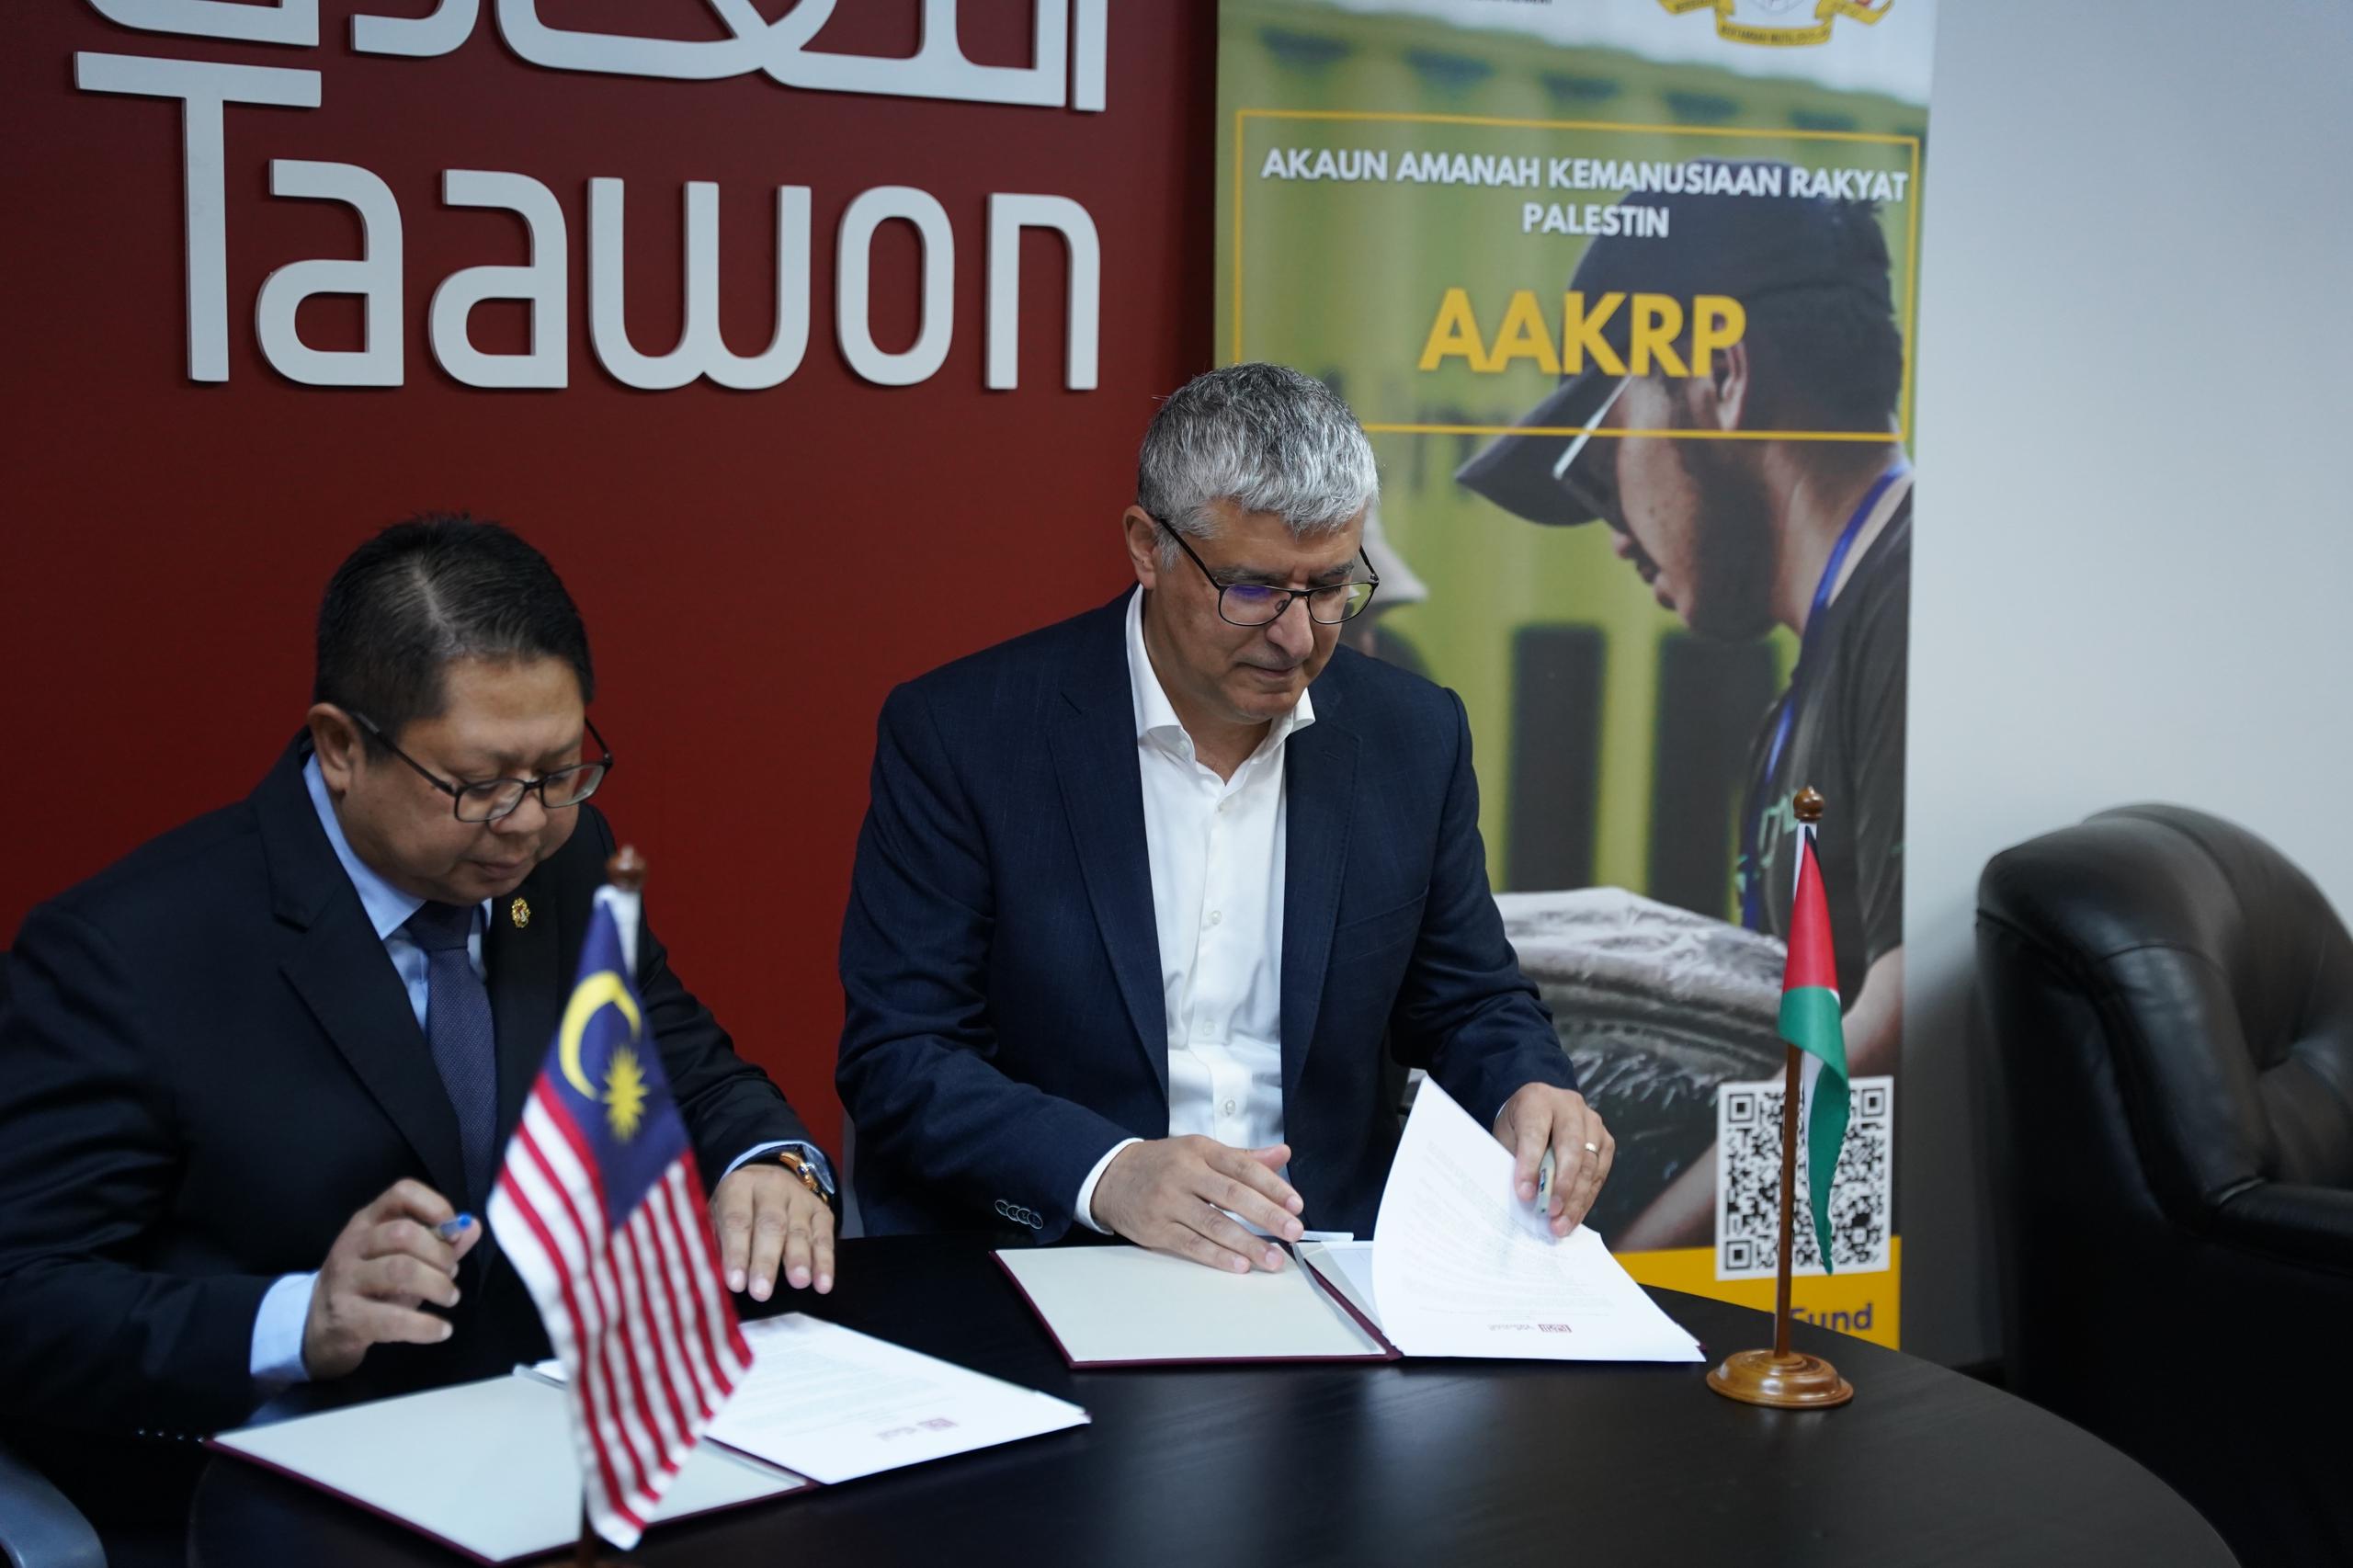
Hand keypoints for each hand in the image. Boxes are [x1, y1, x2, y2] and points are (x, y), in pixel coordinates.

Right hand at [302, 1179, 480, 1380]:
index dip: (435, 1205)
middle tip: (452, 1274)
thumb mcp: (401, 1258)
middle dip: (440, 1254)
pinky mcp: (347, 1317)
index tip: (454, 1232)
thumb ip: (438, 1242)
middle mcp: (352, 1244)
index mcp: (367, 1221)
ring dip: (437, 1286)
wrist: (319, 1329)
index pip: (401, 1192)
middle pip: (404, 1234)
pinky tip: (441, 1330)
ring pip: (400, 1271)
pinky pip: (392, 1319)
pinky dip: (425, 1326)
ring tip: (450, 1298)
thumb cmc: (370, 1286)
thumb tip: (472, 1226)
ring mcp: (345, 1280)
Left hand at [711, 1163, 834, 1300]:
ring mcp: (800, 1198)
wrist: (766, 1180)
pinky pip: (825, 1237)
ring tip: (798, 1283)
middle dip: (766, 1260)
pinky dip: (825, 1262)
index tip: (735, 1283)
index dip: (736, 1253)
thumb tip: (724, 1280)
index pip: (737, 1221)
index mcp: (738, 1187)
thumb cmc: (736, 1209)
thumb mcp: (717, 1218)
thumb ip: (720, 1244)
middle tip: (762, 1291)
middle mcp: (771, 1187)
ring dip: (799, 1260)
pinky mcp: (821, 1210)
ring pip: (799, 1231)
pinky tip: (823, 1284)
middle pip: (771, 1225)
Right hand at [1090, 1137, 1304, 1273]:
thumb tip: (1281, 1154)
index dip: (1272, 1186)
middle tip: (1293, 1231)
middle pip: (1232, 1195)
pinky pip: (1191, 1244)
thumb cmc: (1162, 1164)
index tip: (1296, 1204)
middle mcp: (1184, 1173)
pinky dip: (1216, 1256)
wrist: (1110, 1176)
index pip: (1243, 1167)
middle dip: (1266, 1215)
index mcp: (1200, 1150)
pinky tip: (1239, 1265)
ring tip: (1272, 1259)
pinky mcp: (1156, 1228)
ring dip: (1247, 1243)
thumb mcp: (1200, 1151)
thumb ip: (1242, 1157)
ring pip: (1213, 1224)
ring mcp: (1168, 1202)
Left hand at [1494, 1084, 1615, 1237]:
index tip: (1524, 1195)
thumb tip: (1527, 1199)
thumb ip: (1514, 1162)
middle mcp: (1569, 1105)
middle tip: (1551, 1212)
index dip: (1530, 1165)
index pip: (1535, 1133)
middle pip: (1571, 1147)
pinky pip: (1599, 1173)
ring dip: (1576, 1199)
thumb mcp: (1506, 1138)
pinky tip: (1573, 1217)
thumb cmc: (1517, 1128)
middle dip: (1562, 1184)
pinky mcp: (1605, 1140)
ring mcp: (1592, 1121)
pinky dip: (1585, 1199)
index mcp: (1537, 1099)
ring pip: (1589, 1163)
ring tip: (1562, 1225)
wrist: (1535, 1112)